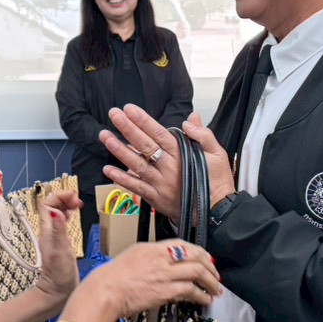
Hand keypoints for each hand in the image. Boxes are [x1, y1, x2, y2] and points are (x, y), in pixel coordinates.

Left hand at [33, 190, 82, 307]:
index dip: (60, 196)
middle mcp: (49, 231)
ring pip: (57, 212)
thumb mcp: (61, 251)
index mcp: (48, 230)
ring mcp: (54, 236)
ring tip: (78, 205)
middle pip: (52, 205)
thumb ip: (59, 231)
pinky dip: (68, 215)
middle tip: (78, 201)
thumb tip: (55, 211)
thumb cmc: (59, 275)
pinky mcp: (61, 242)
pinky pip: (62, 222)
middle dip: (64, 198)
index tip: (73, 197)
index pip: (47, 204)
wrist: (57, 291)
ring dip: (66, 205)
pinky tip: (75, 215)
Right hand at [81, 239, 221, 317]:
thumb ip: (150, 259)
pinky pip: (190, 290)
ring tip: (215, 289)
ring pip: (197, 272)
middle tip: (215, 275)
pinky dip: (201, 295)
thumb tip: (165, 266)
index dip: (199, 252)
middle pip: (195, 256)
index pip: (183, 244)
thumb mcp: (132, 257)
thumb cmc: (112, 279)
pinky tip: (204, 299)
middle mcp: (161, 257)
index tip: (206, 259)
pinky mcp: (166, 290)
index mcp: (152, 247)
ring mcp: (164, 273)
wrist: (105, 292)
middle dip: (210, 266)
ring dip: (210, 282)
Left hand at [101, 107, 236, 225]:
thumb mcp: (218, 154)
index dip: (143, 121)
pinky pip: (136, 187)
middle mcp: (169, 167)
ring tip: (105, 137)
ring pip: (136, 164)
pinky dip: (121, 179)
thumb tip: (190, 119)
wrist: (217, 212)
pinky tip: (108, 170)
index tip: (129, 109)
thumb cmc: (217, 182)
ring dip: (119, 150)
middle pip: (144, 145)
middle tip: (113, 114)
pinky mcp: (156, 198)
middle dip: (127, 129)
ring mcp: (160, 183)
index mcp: (182, 154)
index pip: (159, 133)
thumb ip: (203, 134)